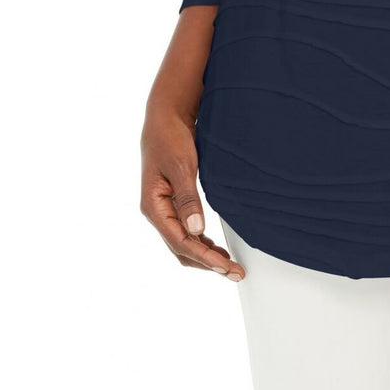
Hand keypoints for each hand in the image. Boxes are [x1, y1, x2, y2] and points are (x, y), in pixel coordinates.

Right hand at [140, 103, 244, 280]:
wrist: (165, 117)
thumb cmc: (171, 138)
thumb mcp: (181, 166)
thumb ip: (188, 198)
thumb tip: (196, 230)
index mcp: (153, 206)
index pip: (180, 242)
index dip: (204, 257)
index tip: (225, 267)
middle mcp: (157, 212)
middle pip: (181, 249)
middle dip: (207, 263)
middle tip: (235, 272)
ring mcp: (164, 208)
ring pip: (184, 242)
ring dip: (205, 254)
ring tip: (229, 265)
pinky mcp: (173, 202)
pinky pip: (186, 230)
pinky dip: (201, 241)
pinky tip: (215, 246)